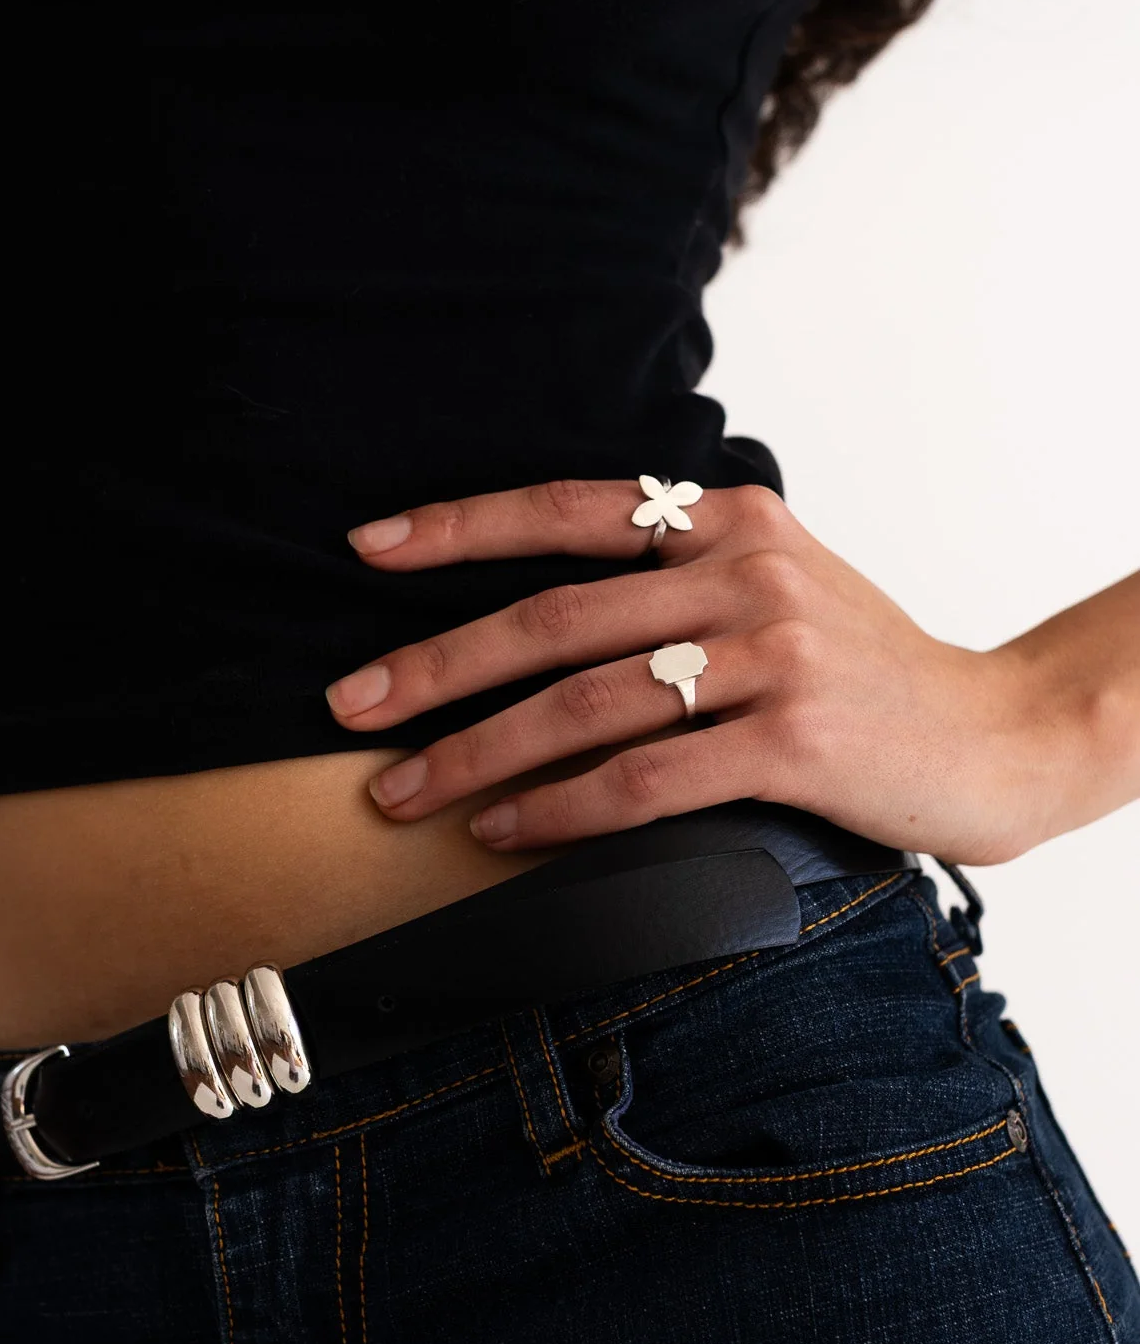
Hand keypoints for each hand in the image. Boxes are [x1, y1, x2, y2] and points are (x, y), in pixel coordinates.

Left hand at [325, 479, 1055, 864]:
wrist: (995, 733)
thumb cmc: (862, 671)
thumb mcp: (774, 590)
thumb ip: (674, 580)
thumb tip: (533, 621)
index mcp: (729, 520)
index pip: (569, 510)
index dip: (461, 527)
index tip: (368, 549)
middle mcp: (747, 571)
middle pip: (552, 617)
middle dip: (435, 665)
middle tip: (349, 704)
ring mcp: (775, 653)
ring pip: (585, 704)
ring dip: (476, 755)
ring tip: (402, 792)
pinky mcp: (796, 739)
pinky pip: (645, 778)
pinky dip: (558, 810)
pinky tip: (500, 833)